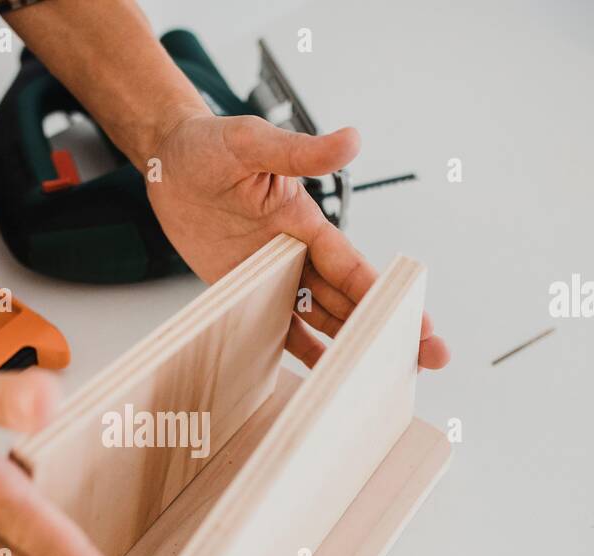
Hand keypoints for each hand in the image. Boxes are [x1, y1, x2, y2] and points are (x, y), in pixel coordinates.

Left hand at [146, 111, 448, 369]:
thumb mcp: (253, 144)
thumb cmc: (211, 143)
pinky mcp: (242, 288)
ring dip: (349, 345)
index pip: (354, 270)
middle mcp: (296, 254)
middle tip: (425, 359)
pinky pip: (275, 325)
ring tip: (379, 377)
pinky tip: (321, 375)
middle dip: (384, 329)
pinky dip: (299, 349)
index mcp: (306, 224)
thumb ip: (300, 151)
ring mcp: (270, 275)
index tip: (420, 322)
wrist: (167, 161)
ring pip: (319, 318)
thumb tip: (352, 139)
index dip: (386, 297)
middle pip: (348, 301)